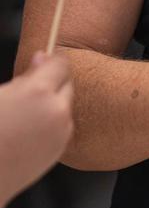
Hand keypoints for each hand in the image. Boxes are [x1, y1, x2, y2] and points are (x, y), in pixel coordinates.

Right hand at [0, 51, 72, 207]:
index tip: (44, 60)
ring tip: (23, 113)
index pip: (60, 64)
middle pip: (67, 83)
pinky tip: (28, 129)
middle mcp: (57, 111)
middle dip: (52, 82)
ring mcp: (62, 131)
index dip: (51, 60)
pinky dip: (52, 122)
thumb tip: (40, 59)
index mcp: (37, 92)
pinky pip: (62, 126)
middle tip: (27, 89)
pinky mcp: (61, 148)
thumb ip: (23, 75)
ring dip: (52, 103)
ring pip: (65, 106)